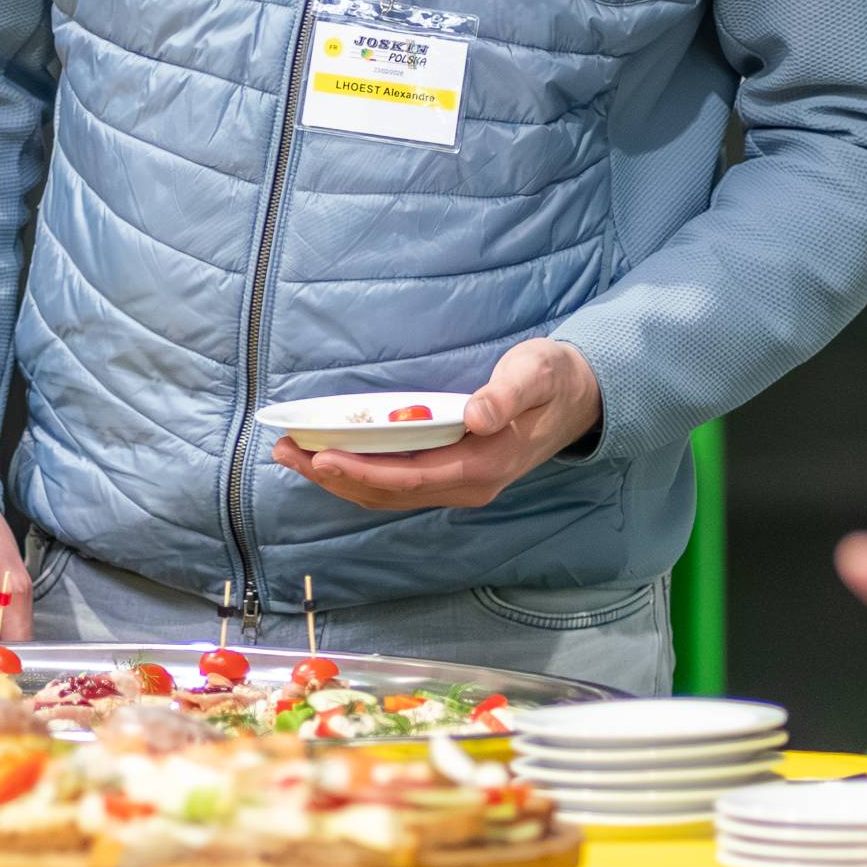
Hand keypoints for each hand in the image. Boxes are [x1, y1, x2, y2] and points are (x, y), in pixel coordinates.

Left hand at [270, 339, 601, 512]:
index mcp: (482, 466)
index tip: (321, 457)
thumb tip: (476, 416)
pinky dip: (359, 474)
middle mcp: (467, 485)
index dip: (362, 472)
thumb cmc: (553, 379)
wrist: (580, 398)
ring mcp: (459, 484)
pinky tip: (331, 459)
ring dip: (338, 478)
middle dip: (334, 476)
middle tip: (285, 452)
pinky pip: (397, 483)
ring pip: (388, 492)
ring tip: (293, 456)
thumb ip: (506, 396)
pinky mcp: (452, 474)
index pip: (410, 478)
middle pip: (388, 492)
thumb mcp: (535, 373)